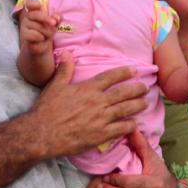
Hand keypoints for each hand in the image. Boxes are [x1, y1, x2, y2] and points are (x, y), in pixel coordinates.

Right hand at [19, 0, 57, 56]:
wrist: (41, 45)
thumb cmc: (47, 30)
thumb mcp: (54, 23)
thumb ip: (57, 18)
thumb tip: (56, 18)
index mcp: (33, 11)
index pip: (29, 4)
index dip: (33, 3)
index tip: (39, 5)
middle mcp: (27, 18)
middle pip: (36, 14)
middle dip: (46, 19)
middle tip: (54, 24)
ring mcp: (24, 27)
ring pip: (38, 26)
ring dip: (47, 32)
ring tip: (47, 35)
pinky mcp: (25, 37)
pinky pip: (35, 35)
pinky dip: (42, 38)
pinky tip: (43, 39)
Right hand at [28, 57, 148, 157]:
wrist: (42, 134)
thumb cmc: (47, 109)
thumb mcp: (55, 86)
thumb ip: (65, 70)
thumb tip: (68, 53)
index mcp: (88, 89)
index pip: (110, 77)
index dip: (124, 72)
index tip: (134, 70)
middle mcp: (98, 102)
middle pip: (124, 93)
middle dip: (137, 89)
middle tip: (145, 88)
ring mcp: (101, 119)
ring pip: (126, 109)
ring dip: (138, 105)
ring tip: (144, 103)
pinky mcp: (101, 135)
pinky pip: (121, 129)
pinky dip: (130, 125)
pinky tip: (135, 124)